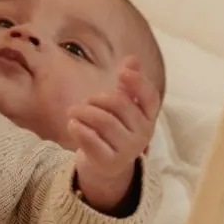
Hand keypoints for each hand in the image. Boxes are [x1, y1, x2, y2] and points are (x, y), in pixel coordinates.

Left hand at [67, 56, 160, 214]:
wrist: (106, 165)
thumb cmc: (114, 127)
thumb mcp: (123, 105)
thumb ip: (128, 83)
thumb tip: (132, 59)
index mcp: (148, 116)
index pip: (150, 97)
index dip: (138, 82)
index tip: (122, 72)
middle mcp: (143, 133)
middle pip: (120, 105)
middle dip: (97, 98)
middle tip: (85, 101)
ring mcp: (128, 150)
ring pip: (104, 122)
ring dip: (84, 112)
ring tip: (73, 111)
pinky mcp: (109, 162)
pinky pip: (92, 141)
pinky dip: (79, 129)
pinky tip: (72, 124)